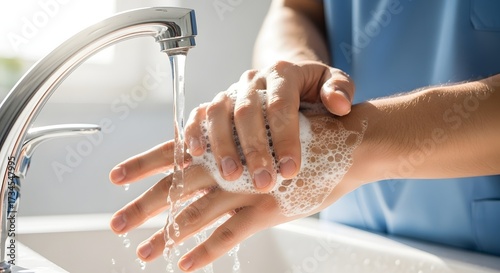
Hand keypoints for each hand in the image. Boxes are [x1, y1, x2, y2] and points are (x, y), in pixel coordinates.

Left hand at [109, 108, 365, 271]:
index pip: (174, 152)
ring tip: (143, 253)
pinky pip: (229, 235)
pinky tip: (186, 264)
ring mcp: (246, 188)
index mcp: (226, 142)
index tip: (117, 176)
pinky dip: (206, 250)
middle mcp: (228, 165)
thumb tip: (215, 149)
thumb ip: (240, 142)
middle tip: (117, 223)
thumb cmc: (306, 131)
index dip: (144, 163)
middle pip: (176, 188)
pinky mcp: (266, 210)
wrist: (344, 137)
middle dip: (144, 206)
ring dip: (167, 236)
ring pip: (196, 215)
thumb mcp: (266, 129)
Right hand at [185, 60, 354, 192]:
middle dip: (254, 149)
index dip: (284, 138)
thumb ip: (339, 89)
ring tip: (231, 176)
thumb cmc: (313, 89)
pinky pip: (199, 113)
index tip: (290, 170)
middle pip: (247, 111)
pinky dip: (193, 132)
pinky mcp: (217, 103)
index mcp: (283, 73)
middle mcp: (253, 80)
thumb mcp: (333, 83)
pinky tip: (194, 154)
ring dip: (222, 146)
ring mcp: (232, 91)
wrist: (288, 80)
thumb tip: (337, 105)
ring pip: (219, 112)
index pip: (280, 104)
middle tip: (263, 182)